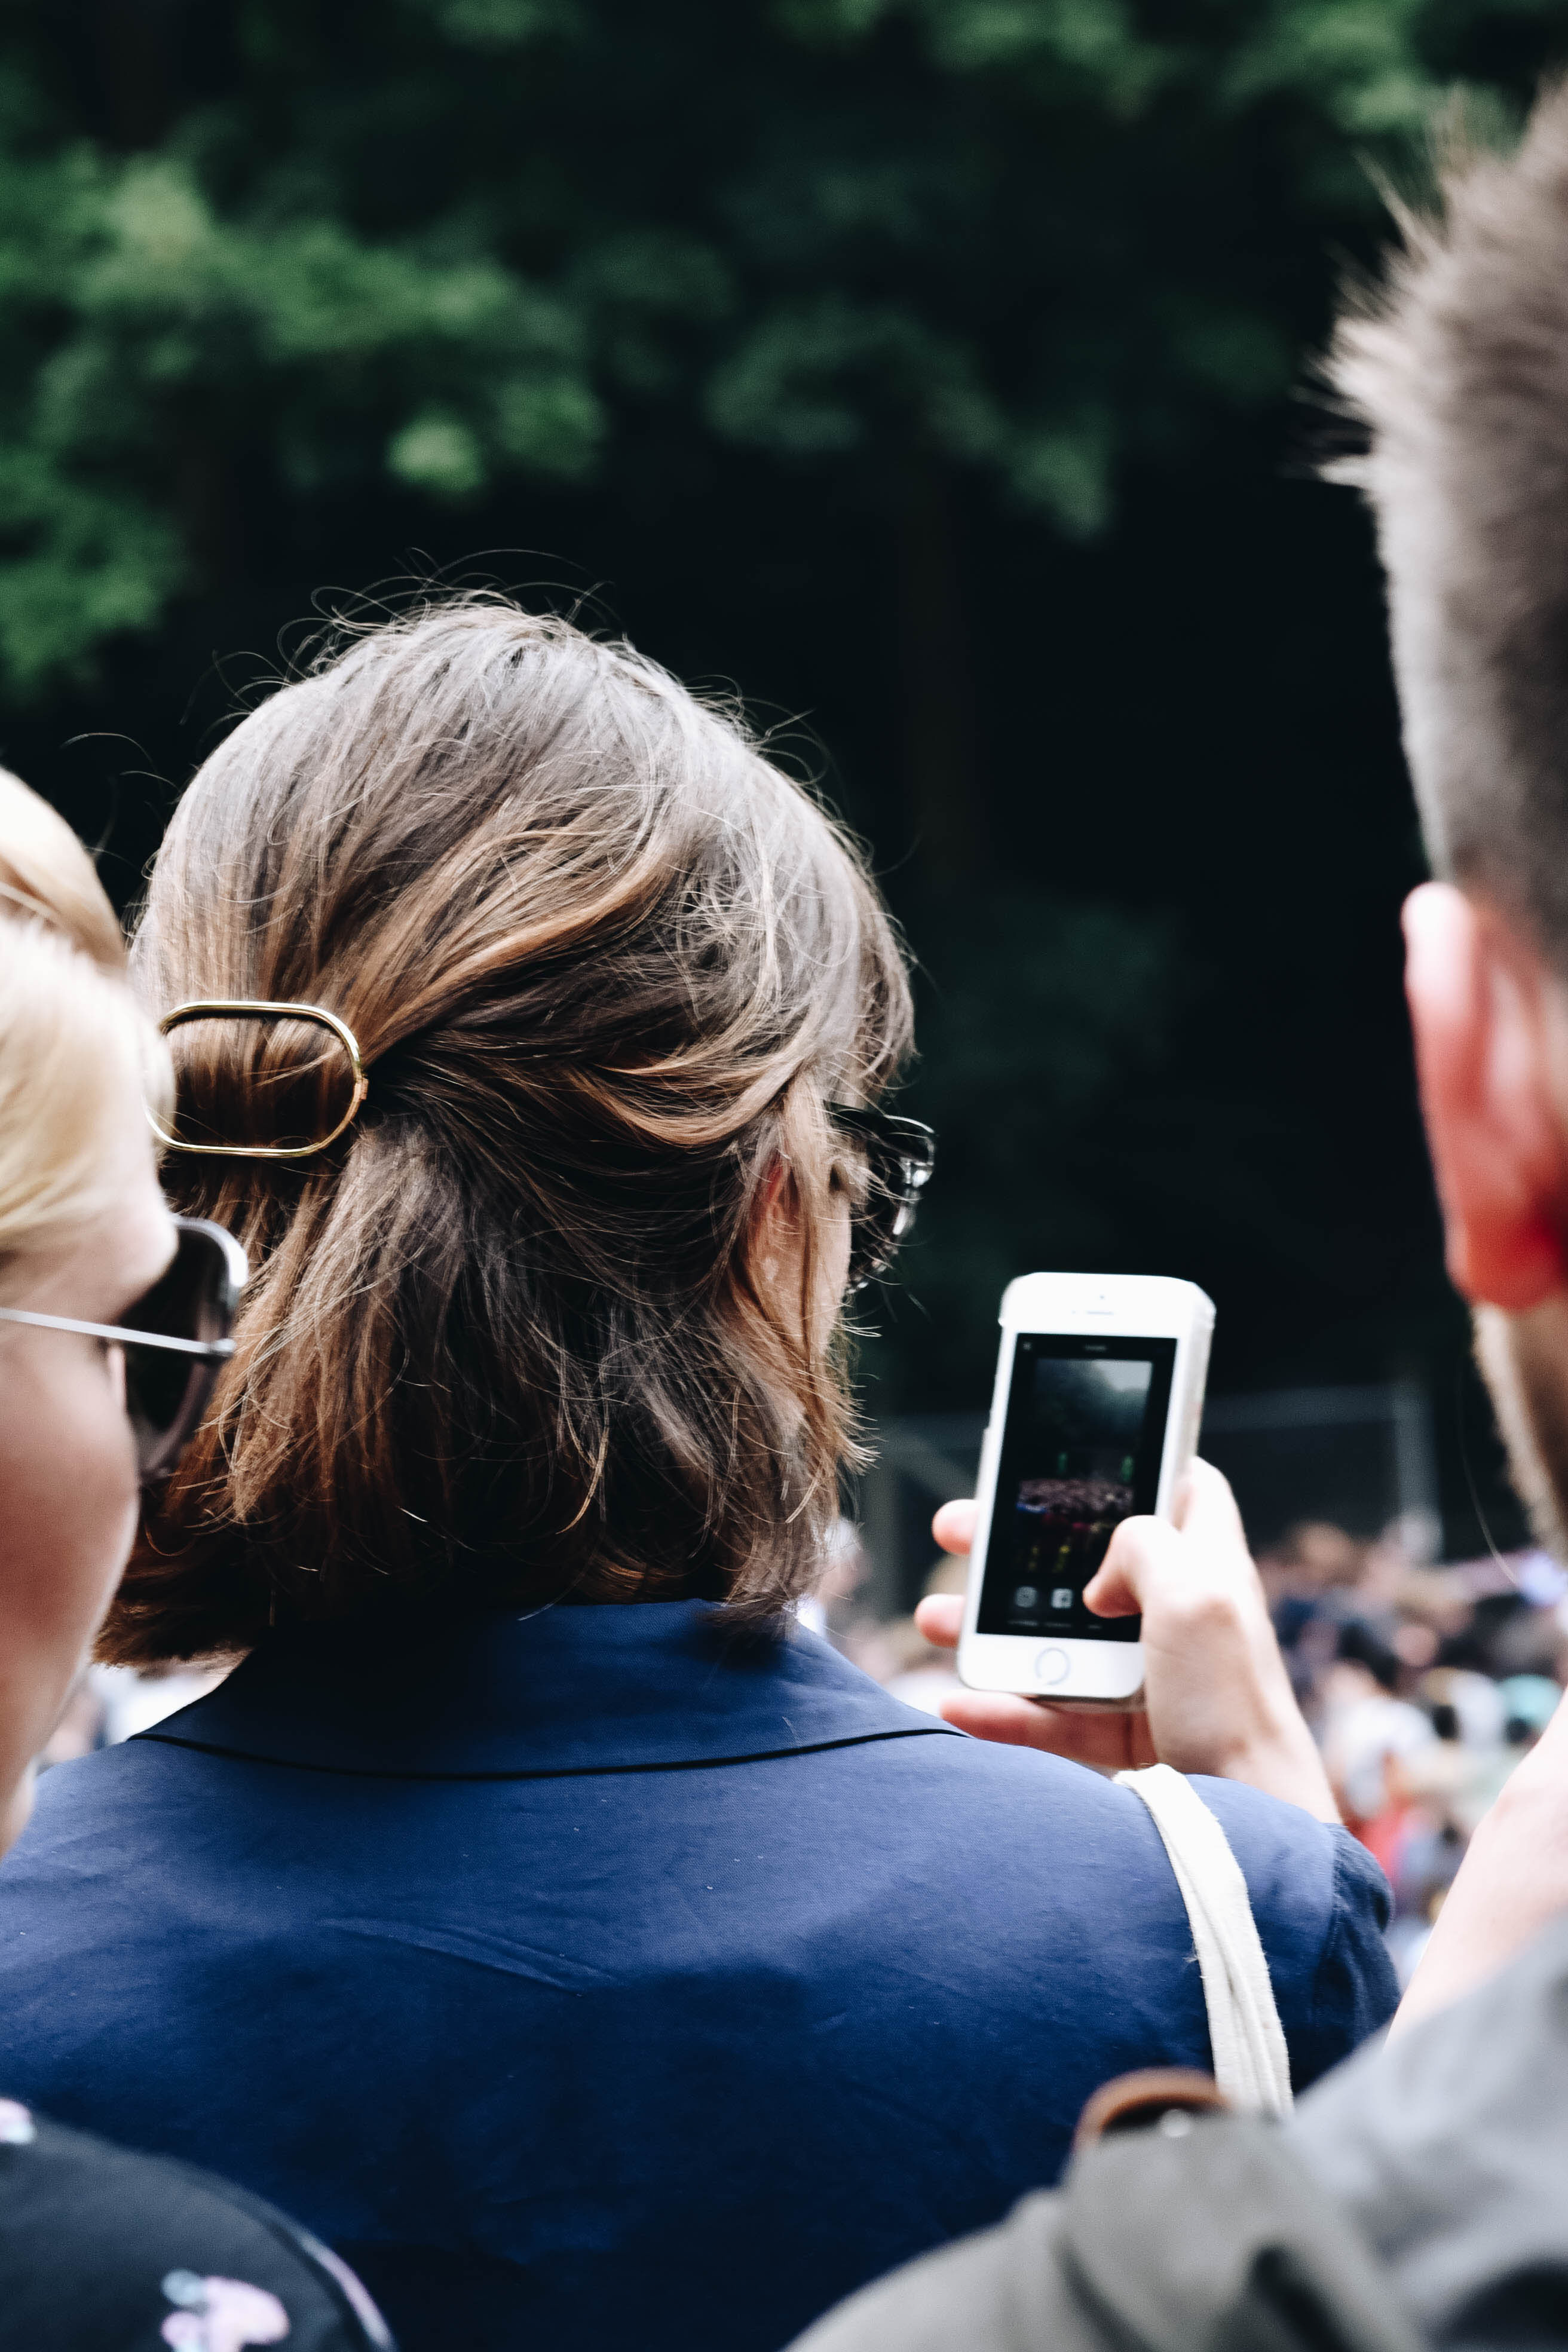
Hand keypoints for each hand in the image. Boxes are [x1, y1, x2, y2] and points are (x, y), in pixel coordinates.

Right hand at [915, 1460, 1339, 1821]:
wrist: (1243, 1829)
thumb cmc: (1234, 1705)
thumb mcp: (1197, 1596)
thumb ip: (1145, 1546)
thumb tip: (1102, 1574)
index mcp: (1206, 1568)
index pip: (1185, 1489)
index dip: (1139, 1463)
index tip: (1073, 1455)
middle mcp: (1178, 1616)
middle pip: (1090, 1558)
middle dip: (1017, 1545)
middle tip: (959, 1530)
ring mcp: (1150, 1676)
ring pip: (1058, 1637)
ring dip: (991, 1626)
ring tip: (935, 1619)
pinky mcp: (1126, 1734)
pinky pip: (1051, 1713)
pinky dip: (1002, 1709)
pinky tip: (959, 1705)